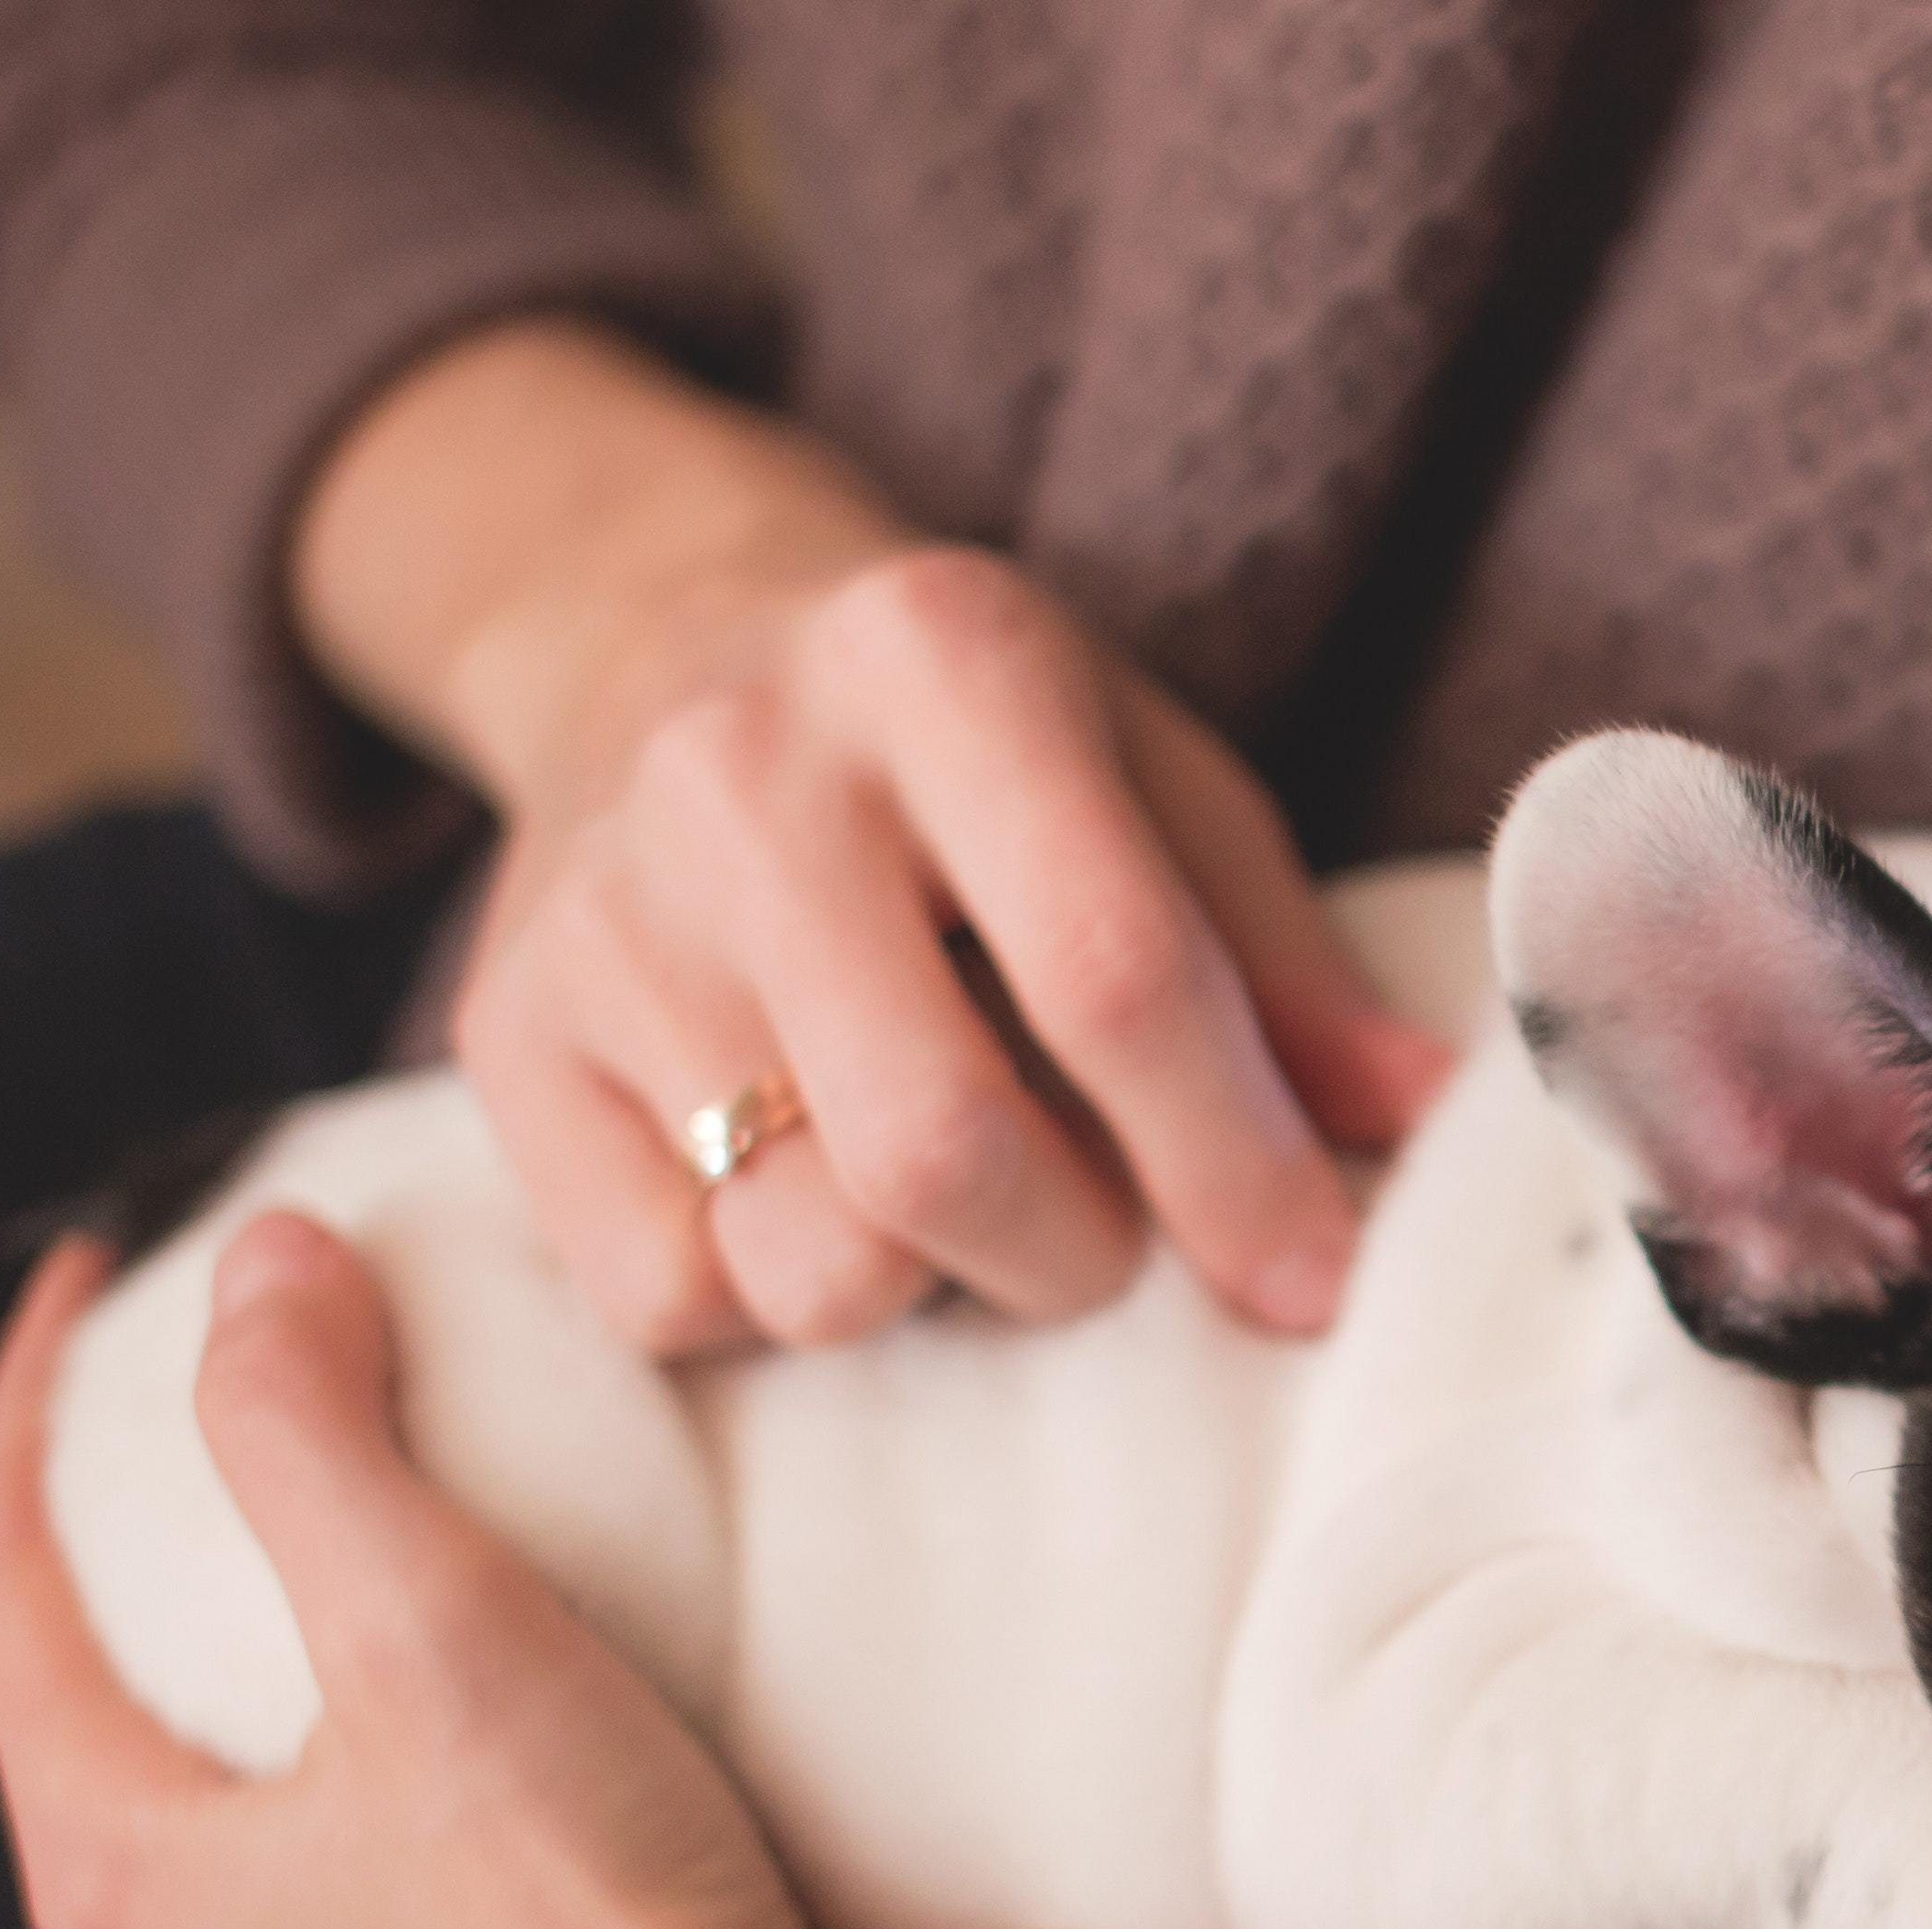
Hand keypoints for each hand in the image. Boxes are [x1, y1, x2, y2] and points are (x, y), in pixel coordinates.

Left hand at [0, 1220, 878, 1928]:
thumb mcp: (442, 1634)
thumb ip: (319, 1431)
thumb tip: (258, 1264)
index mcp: (126, 1872)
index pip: (1, 1589)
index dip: (30, 1408)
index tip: (95, 1282)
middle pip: (103, 1742)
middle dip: (146, 1584)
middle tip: (232, 1459)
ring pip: (234, 1891)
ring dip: (268, 1756)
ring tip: (375, 1665)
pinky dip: (382, 1893)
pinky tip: (481, 1875)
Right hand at [303, 322, 1449, 1356]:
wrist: (649, 629)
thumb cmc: (967, 742)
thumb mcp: (1152, 777)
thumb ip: (1283, 963)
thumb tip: (1430, 1123)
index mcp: (943, 665)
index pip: (1113, 975)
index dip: (1232, 1164)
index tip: (1311, 1281)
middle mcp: (743, 775)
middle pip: (940, 1151)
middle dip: (1076, 1254)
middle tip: (1108, 1233)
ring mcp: (599, 914)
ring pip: (805, 1257)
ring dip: (929, 1286)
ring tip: (957, 1195)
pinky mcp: (501, 1040)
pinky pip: (667, 1296)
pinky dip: (772, 1295)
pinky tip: (805, 1189)